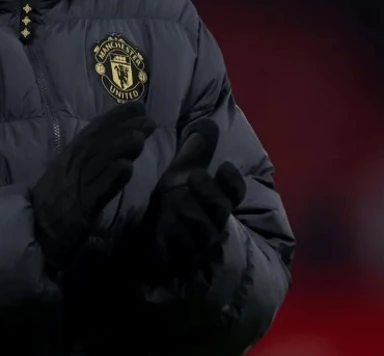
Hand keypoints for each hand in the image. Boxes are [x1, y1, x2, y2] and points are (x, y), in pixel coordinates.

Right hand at [30, 102, 155, 274]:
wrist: (36, 227)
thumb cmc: (55, 199)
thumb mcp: (71, 172)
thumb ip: (92, 158)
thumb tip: (119, 142)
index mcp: (71, 154)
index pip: (95, 129)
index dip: (117, 116)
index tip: (138, 106)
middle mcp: (74, 163)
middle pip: (100, 140)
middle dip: (124, 127)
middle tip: (148, 120)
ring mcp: (77, 183)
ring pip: (100, 159)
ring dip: (121, 147)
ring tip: (141, 139)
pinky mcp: (82, 206)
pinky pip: (98, 188)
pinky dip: (112, 177)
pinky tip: (127, 168)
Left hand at [135, 118, 245, 281]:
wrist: (148, 236)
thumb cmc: (171, 201)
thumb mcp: (180, 173)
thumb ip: (195, 151)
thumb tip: (207, 122)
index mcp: (216, 201)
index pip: (234, 192)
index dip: (233, 181)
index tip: (224, 166)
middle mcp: (212, 223)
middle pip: (221, 211)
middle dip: (210, 194)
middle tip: (194, 177)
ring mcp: (198, 244)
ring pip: (202, 232)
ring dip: (188, 214)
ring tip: (173, 202)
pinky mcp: (180, 260)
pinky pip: (181, 252)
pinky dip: (173, 238)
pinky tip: (163, 227)